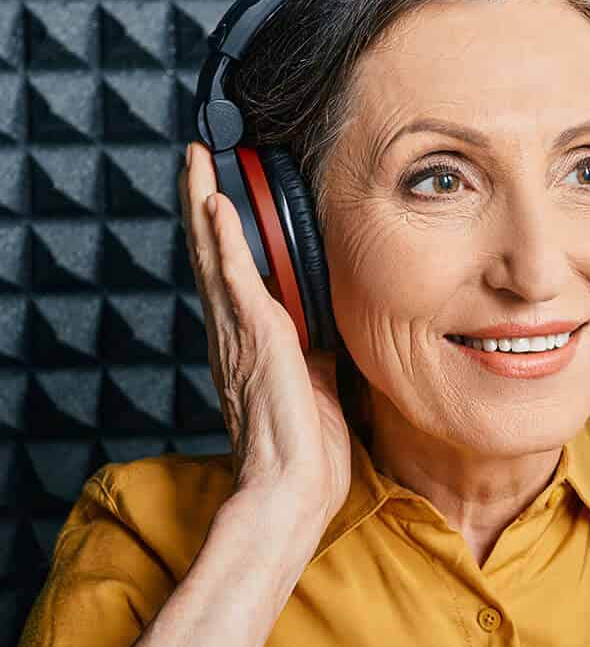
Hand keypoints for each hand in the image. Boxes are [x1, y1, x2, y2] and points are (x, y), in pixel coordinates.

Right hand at [178, 142, 350, 533]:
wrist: (294, 488)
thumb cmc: (305, 449)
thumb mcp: (320, 386)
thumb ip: (321, 351)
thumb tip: (335, 328)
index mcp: (251, 345)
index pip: (233, 276)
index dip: (224, 235)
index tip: (223, 196)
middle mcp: (235, 333)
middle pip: (211, 255)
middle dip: (204, 203)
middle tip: (199, 158)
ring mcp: (240, 334)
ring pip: (212, 255)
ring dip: (203, 203)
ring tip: (198, 159)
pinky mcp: (255, 338)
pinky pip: (232, 278)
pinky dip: (221, 239)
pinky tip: (214, 202)